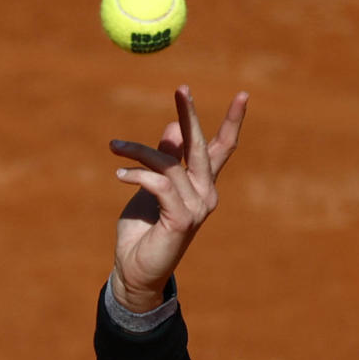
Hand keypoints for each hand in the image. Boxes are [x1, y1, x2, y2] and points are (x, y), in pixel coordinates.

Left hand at [108, 86, 248, 311]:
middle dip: (191, 115)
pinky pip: (160, 184)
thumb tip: (175, 124)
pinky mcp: (182, 220)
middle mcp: (206, 194)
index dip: (233, 121)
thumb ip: (166, 158)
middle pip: (201, 146)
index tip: (243, 94)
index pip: (222, 148)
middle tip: (181, 88)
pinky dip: (137, 174)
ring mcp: (197, 208)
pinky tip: (119, 174)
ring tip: (115, 146)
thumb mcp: (151, 186)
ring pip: (169, 163)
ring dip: (138, 151)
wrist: (134, 271)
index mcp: (201, 184)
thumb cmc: (143, 230)